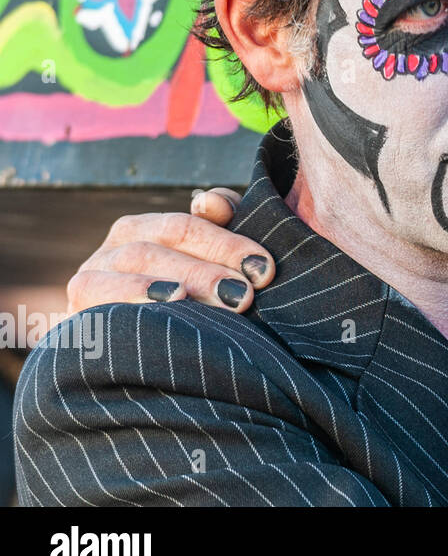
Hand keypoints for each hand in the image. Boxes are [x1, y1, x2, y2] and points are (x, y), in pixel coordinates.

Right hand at [66, 189, 274, 314]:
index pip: (185, 226)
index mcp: (142, 229)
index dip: (227, 244)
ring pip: (129, 269)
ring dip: (168, 283)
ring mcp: (89, 282)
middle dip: (204, 271)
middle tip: (244, 295)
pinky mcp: (75, 319)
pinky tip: (159, 314)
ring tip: (199, 300)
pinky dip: (129, 305)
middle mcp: (111, 250)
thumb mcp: (201, 262)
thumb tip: (211, 201)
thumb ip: (215, 225)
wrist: (131, 354)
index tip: (264, 268)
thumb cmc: (182, 301)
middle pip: (158, 249)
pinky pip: (95, 307)